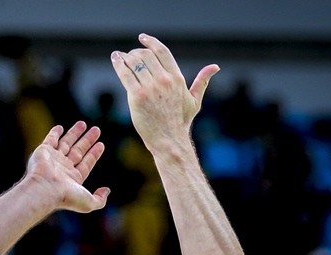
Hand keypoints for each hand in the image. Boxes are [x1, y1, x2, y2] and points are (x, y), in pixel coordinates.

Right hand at [23, 121, 109, 213]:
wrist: (45, 189)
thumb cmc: (66, 197)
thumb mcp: (89, 202)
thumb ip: (100, 199)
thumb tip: (107, 191)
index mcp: (73, 178)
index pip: (86, 163)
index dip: (94, 154)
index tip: (101, 145)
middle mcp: (63, 168)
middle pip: (78, 151)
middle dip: (87, 141)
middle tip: (97, 130)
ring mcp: (53, 159)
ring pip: (66, 143)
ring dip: (74, 133)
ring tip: (83, 124)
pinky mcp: (44, 151)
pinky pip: (50, 139)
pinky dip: (55, 133)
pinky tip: (61, 127)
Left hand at [110, 33, 218, 151]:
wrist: (169, 140)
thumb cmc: (180, 122)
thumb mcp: (194, 100)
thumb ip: (202, 82)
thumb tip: (215, 67)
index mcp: (177, 78)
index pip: (162, 52)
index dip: (151, 42)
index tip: (142, 38)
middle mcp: (164, 80)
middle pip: (146, 55)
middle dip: (136, 52)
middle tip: (129, 55)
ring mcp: (151, 88)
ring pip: (135, 62)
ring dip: (125, 57)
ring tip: (119, 57)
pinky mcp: (137, 96)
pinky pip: (126, 74)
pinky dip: (118, 64)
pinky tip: (115, 59)